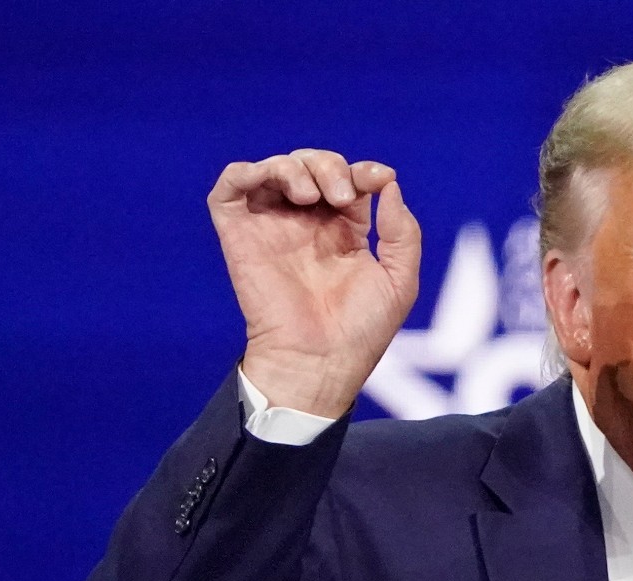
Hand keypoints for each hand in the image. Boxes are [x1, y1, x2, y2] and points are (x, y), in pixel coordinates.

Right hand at [208, 148, 421, 415]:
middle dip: (329, 165)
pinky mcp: (239, 235)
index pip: (350, 181)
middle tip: (341, 194)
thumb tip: (389, 185)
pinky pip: (230, 188)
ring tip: (310, 196)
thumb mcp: (399, 280)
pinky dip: (245, 171)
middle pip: (312, 167)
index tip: (378, 180)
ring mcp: (272, 228)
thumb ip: (402, 232)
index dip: (364, 171)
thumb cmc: (360, 332)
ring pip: (274, 169)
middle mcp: (307, 226)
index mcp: (344, 233)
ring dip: (294, 166)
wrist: (319, 362)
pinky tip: (268, 180)